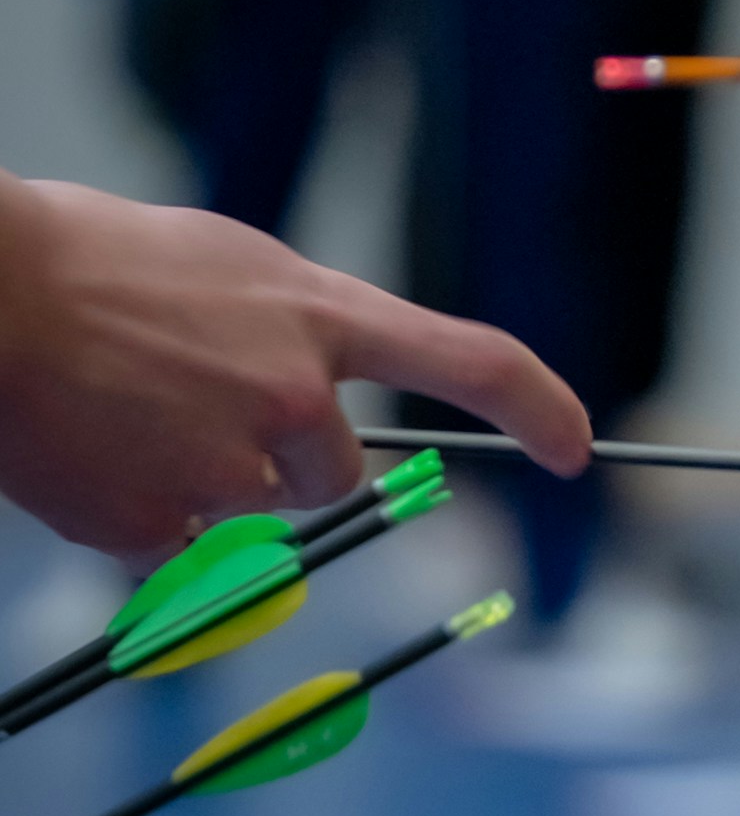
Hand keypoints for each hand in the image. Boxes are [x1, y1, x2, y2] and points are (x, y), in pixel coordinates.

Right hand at [0, 177, 589, 561]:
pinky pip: (176, 554)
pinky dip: (141, 523)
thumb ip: (286, 332)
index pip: (472, 359)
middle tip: (188, 409)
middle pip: (337, 479)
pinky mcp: (163, 525)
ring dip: (207, 493)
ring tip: (126, 420)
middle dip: (281, 466)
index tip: (576, 450)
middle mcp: (296, 397)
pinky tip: (92, 458)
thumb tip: (309, 398)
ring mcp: (232, 468)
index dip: (540, 408)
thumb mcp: (221, 269)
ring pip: (254, 520)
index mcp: (319, 315)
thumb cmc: (87, 261)